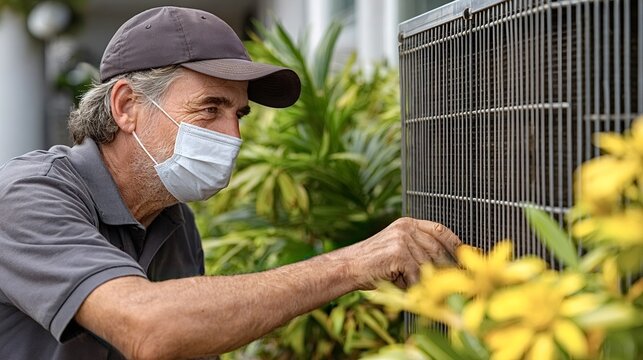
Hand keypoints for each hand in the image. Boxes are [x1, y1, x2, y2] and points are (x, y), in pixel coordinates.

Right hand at [342, 217, 460, 289]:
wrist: (349, 266)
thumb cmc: (374, 263)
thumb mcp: (397, 249)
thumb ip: (418, 250)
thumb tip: (447, 266)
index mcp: (407, 223)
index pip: (439, 229)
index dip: (454, 242)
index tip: (467, 253)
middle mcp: (406, 227)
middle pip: (437, 249)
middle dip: (446, 267)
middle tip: (454, 281)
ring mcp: (402, 239)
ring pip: (427, 264)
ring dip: (424, 279)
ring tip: (420, 287)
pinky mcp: (398, 253)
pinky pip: (415, 274)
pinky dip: (412, 285)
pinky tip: (404, 286)